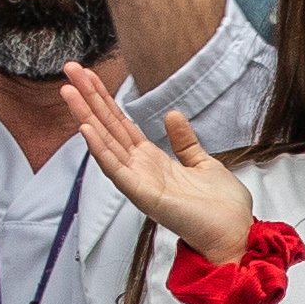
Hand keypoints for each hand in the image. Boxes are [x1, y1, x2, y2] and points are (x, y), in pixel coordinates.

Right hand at [61, 65, 260, 255]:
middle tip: (69, 69)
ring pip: (105, 143)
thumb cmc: (221, 207)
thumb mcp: (202, 162)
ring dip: (86, 116)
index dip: (105, 99)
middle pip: (108, 127)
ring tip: (69, 91)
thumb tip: (172, 114)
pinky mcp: (144, 196)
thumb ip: (184, 141)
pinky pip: (117, 170)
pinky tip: (86, 129)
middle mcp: (140, 169)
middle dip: (88, 98)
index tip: (89, 75)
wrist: (235, 234)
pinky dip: (101, 150)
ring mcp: (139, 182)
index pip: (121, 124)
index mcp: (152, 161)